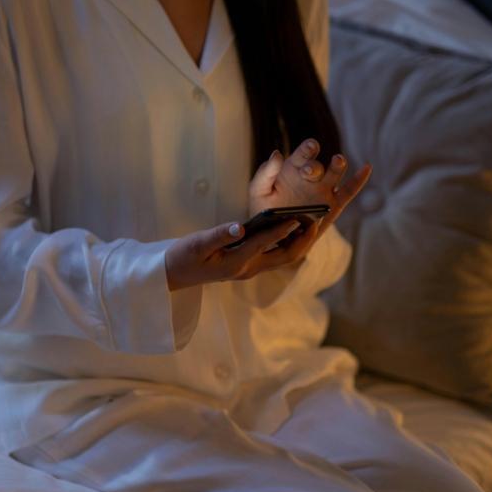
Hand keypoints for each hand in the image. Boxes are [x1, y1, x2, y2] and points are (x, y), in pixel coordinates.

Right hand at [165, 217, 320, 290]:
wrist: (175, 275)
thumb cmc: (183, 257)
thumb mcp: (197, 244)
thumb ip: (219, 235)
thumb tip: (240, 226)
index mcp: (236, 262)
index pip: (264, 243)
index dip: (283, 229)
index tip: (300, 216)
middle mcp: (248, 268)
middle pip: (285, 257)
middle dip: (303, 240)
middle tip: (317, 220)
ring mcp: (250, 269)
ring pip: (284, 258)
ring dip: (300, 242)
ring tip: (313, 222)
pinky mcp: (249, 266)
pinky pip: (276, 255)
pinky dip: (289, 242)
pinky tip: (296, 227)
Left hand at [247, 138, 371, 260]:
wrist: (272, 234)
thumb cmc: (263, 209)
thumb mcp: (258, 190)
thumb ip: (265, 172)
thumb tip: (277, 153)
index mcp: (294, 167)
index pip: (303, 154)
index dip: (308, 149)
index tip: (310, 147)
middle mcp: (310, 176)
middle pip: (318, 165)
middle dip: (315, 166)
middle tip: (309, 172)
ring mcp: (323, 190)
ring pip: (335, 173)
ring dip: (338, 166)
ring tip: (337, 161)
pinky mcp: (333, 206)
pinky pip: (348, 191)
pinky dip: (359, 180)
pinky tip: (367, 167)